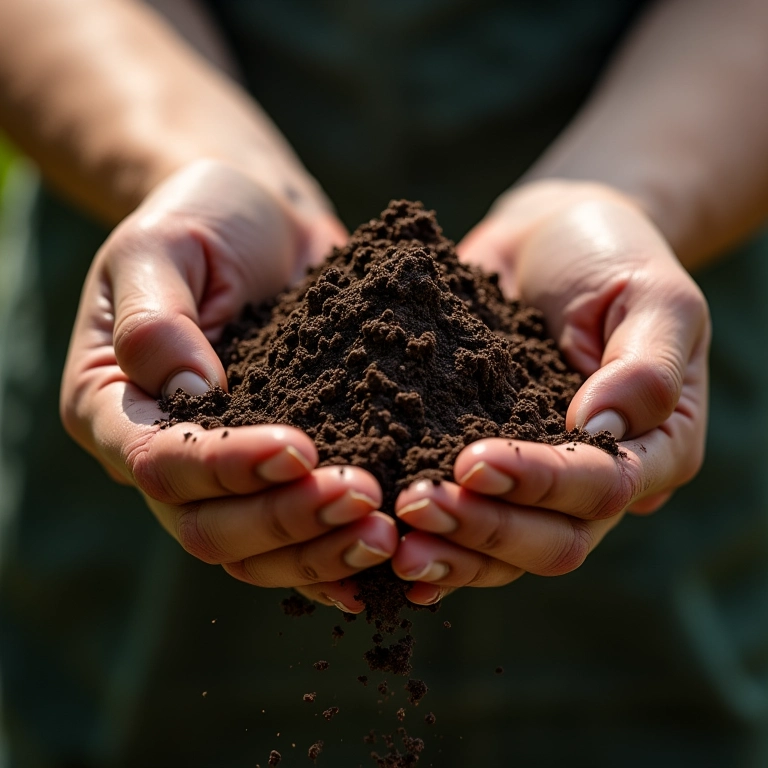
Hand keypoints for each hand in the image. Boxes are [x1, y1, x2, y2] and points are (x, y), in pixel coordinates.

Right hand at [61, 159, 396, 611]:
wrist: (261, 221)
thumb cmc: (201, 219)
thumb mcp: (162, 245)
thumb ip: (157, 318)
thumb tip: (192, 390)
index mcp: (114, 406)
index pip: (159, 462)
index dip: (226, 466)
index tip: (299, 448)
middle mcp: (162, 455)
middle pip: (208, 527)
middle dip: (286, 520)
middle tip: (363, 499)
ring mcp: (223, 471)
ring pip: (257, 549)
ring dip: (320, 548)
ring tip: (386, 529)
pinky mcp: (277, 470)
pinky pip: (299, 532)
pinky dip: (337, 549)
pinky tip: (390, 548)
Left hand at [391, 180, 709, 603]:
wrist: (546, 241)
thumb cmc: (609, 259)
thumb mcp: (653, 295)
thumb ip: (644, 366)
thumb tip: (600, 428)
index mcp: (654, 447)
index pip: (604, 486)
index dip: (540, 483)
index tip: (474, 460)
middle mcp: (597, 482)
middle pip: (554, 542)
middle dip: (484, 529)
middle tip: (416, 505)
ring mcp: (539, 485)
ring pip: (506, 554)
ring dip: (452, 551)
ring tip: (395, 539)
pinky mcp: (489, 472)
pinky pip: (468, 525)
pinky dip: (436, 546)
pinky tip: (390, 556)